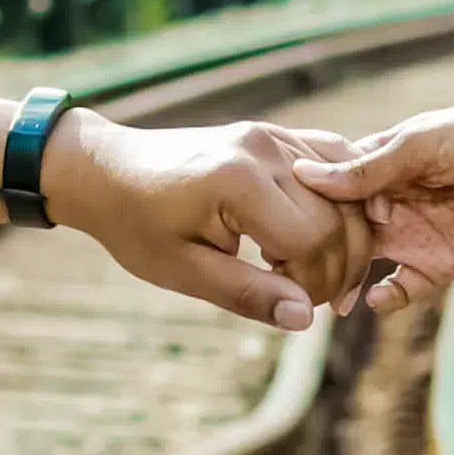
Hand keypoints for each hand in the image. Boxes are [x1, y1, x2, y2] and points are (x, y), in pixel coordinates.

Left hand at [44, 115, 372, 334]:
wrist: (108, 171)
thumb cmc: (137, 225)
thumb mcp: (183, 271)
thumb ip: (246, 294)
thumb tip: (305, 320)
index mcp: (240, 182)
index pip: (313, 241)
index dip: (313, 284)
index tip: (293, 307)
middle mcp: (266, 149)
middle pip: (337, 217)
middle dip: (335, 268)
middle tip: (310, 301)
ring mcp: (274, 136)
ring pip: (345, 193)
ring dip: (344, 239)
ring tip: (315, 274)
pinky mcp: (276, 134)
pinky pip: (332, 164)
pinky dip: (341, 203)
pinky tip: (325, 236)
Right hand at [284, 93, 453, 307]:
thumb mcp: (420, 145)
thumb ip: (367, 169)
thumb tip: (305, 176)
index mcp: (376, 166)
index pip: (326, 191)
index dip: (301, 207)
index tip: (275, 223)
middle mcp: (386, 203)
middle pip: (338, 235)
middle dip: (313, 254)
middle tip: (286, 273)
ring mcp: (411, 235)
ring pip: (363, 266)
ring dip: (343, 282)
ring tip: (324, 297)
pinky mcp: (440, 264)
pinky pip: (403, 289)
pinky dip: (386, 298)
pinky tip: (374, 299)